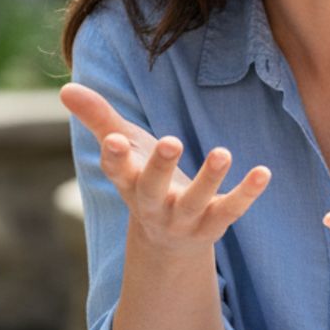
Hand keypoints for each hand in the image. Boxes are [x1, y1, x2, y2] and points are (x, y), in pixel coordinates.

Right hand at [60, 83, 269, 255]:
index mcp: (129, 184)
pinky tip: (263, 172)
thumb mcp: (124, 148)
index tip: (113, 140)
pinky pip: (232, 210)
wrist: (168, 240)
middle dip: (161, 167)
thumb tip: (65, 89)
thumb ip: (98, 118)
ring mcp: (185, 218)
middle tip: (171, 141)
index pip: (117, 172)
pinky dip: (247, 193)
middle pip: (154, 189)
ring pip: (196, 201)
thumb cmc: (144, 178)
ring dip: (210, 178)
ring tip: (223, 152)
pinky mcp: (214, 223)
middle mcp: (154, 205)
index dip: (115, 157)